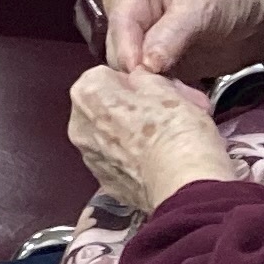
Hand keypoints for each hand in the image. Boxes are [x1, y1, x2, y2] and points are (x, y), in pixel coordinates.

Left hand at [67, 65, 241, 212]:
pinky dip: (137, 161)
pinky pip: (121, 162)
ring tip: (173, 141)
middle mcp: (79, 126)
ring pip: (116, 136)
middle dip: (138, 109)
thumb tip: (141, 80)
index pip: (109, 75)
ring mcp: (91, 158)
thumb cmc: (175, 133)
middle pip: (110, 108)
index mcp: (87, 93)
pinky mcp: (107, 184)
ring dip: (138, 135)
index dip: (138, 83)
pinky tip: (164, 162)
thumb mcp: (166, 87)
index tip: (159, 92)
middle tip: (173, 114)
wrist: (183, 188)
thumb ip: (144, 78)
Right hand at [99, 0, 263, 83]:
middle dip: (143, 74)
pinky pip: (141, 79)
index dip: (129, 53)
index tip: (145, 80)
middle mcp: (125, 3)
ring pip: (126, 68)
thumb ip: (171, 35)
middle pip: (118, 48)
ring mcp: (133, 32)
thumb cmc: (230, 0)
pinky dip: (161, 92)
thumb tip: (144, 64)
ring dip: (154, 87)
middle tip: (175, 96)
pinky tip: (185, 98)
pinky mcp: (144, 57)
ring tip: (187, 98)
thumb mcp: (202, 9)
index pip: (120, 22)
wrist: (255, 20)